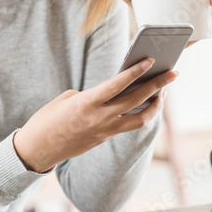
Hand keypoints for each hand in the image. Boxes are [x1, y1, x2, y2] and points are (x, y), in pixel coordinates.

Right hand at [12, 59, 176, 172]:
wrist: (38, 150)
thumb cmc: (48, 119)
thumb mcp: (67, 99)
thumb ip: (92, 94)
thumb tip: (113, 93)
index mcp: (87, 103)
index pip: (117, 85)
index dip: (135, 72)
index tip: (151, 61)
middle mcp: (100, 118)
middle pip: (136, 100)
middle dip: (157, 86)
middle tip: (173, 73)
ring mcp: (105, 131)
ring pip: (140, 119)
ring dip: (156, 105)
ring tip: (164, 92)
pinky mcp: (106, 138)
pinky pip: (131, 126)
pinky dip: (142, 115)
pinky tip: (148, 105)